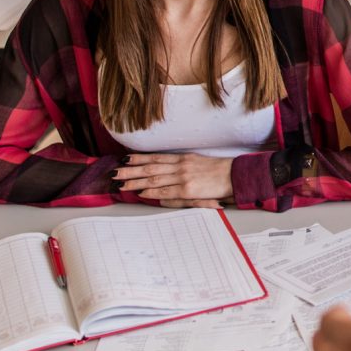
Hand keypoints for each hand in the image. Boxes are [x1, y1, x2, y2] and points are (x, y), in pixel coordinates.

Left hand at [115, 153, 235, 205]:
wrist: (235, 175)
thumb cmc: (219, 172)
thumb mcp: (198, 165)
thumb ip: (181, 169)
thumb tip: (167, 175)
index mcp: (183, 158)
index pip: (156, 158)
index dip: (139, 158)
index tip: (125, 158)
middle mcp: (180, 165)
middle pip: (150, 168)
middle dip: (131, 170)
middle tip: (115, 172)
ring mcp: (183, 177)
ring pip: (154, 179)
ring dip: (136, 181)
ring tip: (122, 182)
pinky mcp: (187, 189)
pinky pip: (165, 191)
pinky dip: (151, 191)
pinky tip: (140, 192)